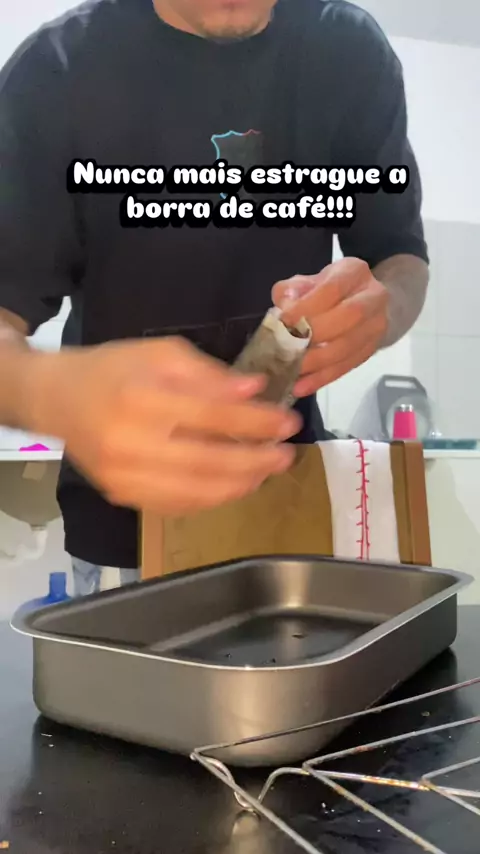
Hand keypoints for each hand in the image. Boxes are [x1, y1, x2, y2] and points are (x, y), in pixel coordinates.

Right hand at [28, 337, 300, 514]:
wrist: (56, 399)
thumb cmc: (112, 369)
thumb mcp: (159, 353)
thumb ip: (208, 373)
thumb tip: (256, 390)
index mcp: (140, 399)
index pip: (213, 416)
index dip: (256, 422)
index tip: (288, 422)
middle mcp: (129, 443)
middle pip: (208, 461)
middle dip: (256, 460)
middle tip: (287, 454)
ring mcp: (123, 477)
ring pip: (195, 492)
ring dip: (240, 485)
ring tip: (266, 471)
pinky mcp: (121, 495)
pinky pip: (176, 505)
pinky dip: (211, 498)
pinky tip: (234, 485)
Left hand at [272, 258, 388, 395]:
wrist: (370, 303)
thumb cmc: (331, 291)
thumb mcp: (311, 280)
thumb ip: (293, 289)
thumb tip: (284, 305)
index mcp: (354, 272)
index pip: (333, 288)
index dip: (308, 305)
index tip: (284, 320)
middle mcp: (373, 297)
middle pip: (349, 316)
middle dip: (315, 334)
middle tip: (287, 347)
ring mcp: (376, 326)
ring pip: (349, 346)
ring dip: (317, 363)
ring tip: (291, 372)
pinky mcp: (372, 350)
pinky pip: (347, 367)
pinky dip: (322, 379)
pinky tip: (301, 387)